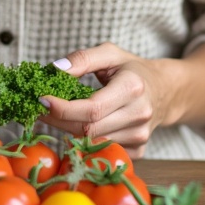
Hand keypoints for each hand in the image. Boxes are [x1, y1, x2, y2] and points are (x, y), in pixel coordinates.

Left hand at [37, 43, 181, 158]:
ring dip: (68, 130)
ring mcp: (140, 137)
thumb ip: (82, 58)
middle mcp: (139, 115)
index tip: (41, 99)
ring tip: (58, 114)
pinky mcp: (138, 151)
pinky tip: (80, 125)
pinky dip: (85, 140)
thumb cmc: (132, 70)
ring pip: (91, 142)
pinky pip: (101, 150)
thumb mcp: (110, 53)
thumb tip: (54, 69)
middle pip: (88, 129)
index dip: (63, 108)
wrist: (164, 91)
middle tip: (40, 108)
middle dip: (58, 120)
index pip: (92, 108)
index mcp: (133, 87)